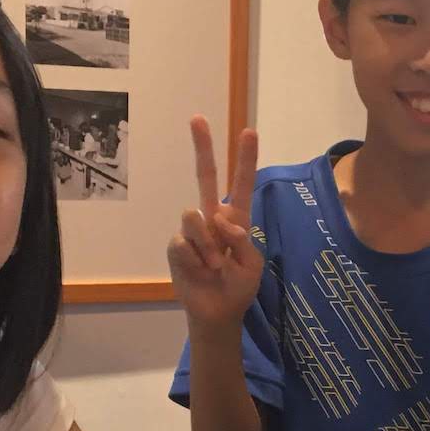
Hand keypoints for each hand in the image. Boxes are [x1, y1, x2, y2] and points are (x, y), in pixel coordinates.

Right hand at [167, 116, 262, 330]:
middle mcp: (212, 219)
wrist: (218, 313)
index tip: (249, 131)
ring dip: (208, 246)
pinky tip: (199, 271)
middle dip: (203, 147)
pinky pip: (183, 242)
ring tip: (214, 266)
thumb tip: (219, 220)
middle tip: (197, 117)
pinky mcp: (176, 246)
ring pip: (195, 218)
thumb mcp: (252, 264)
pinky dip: (195, 260)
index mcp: (237, 219)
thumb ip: (242, 240)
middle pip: (206, 177)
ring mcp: (192, 231)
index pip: (241, 184)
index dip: (245, 159)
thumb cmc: (238, 286)